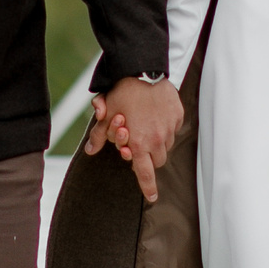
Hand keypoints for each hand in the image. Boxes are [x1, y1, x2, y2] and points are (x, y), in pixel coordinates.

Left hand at [81, 76, 183, 203]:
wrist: (144, 70)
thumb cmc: (123, 93)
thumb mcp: (106, 114)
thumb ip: (99, 135)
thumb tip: (90, 151)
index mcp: (139, 144)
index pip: (145, 173)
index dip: (148, 187)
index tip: (152, 197)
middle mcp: (157, 140)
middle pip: (157, 160)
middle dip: (149, 158)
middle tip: (139, 146)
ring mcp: (170, 128)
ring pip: (166, 146)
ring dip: (157, 143)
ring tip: (146, 127)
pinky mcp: (177, 116)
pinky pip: (173, 129)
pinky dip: (165, 128)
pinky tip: (155, 115)